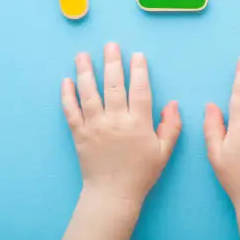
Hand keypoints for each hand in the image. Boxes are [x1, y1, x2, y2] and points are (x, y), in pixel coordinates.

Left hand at [62, 42, 181, 203]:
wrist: (113, 194)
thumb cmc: (141, 173)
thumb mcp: (164, 152)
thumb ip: (171, 126)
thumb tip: (173, 103)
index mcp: (138, 124)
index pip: (139, 90)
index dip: (139, 71)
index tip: (137, 55)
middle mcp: (115, 121)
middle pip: (113, 85)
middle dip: (112, 62)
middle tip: (110, 45)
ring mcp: (95, 126)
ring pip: (89, 93)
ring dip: (85, 72)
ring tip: (82, 55)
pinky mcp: (79, 134)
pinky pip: (71, 111)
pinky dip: (67, 95)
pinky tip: (66, 80)